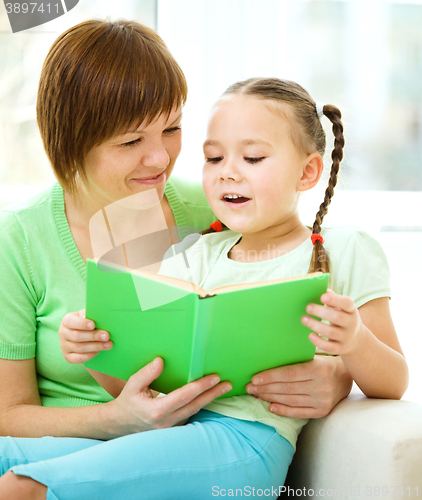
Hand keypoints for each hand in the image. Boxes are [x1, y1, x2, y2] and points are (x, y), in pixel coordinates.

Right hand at [59, 309, 112, 363]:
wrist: (85, 335)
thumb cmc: (89, 323)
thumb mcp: (89, 316)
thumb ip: (92, 315)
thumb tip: (100, 318)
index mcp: (67, 320)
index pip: (70, 321)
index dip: (81, 324)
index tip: (93, 325)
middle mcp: (63, 333)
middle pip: (76, 336)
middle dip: (93, 336)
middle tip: (106, 336)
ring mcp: (64, 346)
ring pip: (79, 347)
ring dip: (95, 346)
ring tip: (108, 344)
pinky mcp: (68, 356)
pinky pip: (78, 358)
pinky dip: (89, 355)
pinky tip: (98, 351)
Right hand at [106, 357, 231, 435]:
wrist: (120, 424)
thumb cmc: (127, 401)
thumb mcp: (133, 384)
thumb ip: (147, 373)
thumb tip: (162, 361)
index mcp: (157, 411)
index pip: (184, 396)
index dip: (201, 386)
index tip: (214, 377)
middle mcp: (166, 422)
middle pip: (195, 406)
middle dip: (213, 394)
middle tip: (228, 384)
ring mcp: (170, 428)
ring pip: (194, 412)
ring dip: (209, 400)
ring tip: (223, 388)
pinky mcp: (173, 429)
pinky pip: (190, 416)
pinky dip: (200, 405)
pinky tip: (209, 396)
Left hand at [246, 355, 351, 418]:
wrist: (345, 377)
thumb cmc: (322, 363)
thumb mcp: (312, 357)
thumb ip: (294, 360)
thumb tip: (267, 361)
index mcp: (318, 370)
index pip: (289, 374)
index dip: (271, 376)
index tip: (255, 378)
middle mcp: (321, 386)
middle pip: (287, 388)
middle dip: (265, 388)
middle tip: (249, 387)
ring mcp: (322, 401)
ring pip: (290, 400)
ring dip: (270, 398)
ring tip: (256, 394)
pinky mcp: (322, 412)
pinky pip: (299, 413)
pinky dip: (283, 410)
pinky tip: (270, 406)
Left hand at [302, 289, 364, 355]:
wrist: (356, 339)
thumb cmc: (343, 317)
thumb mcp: (342, 308)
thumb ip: (333, 299)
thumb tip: (321, 289)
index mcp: (351, 310)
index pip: (347, 303)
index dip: (335, 300)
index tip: (322, 296)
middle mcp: (351, 324)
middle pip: (337, 317)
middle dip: (321, 312)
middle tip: (307, 307)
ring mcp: (346, 337)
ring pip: (331, 332)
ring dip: (315, 325)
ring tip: (304, 319)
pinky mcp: (341, 349)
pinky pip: (329, 347)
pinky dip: (319, 342)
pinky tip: (310, 335)